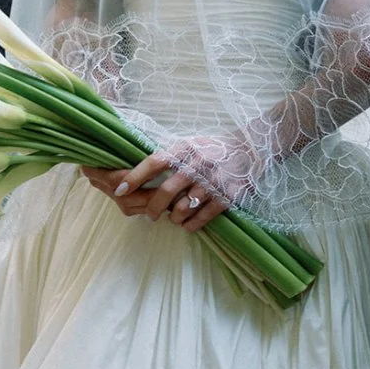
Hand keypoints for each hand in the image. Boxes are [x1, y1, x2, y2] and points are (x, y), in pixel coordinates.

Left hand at [83, 150, 229, 232]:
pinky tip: (187, 223)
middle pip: (166, 192)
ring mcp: (213, 181)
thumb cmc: (212, 149)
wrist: (250, 149)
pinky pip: (201, 218)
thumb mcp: (190, 144)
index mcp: (185, 149)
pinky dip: (190, 224)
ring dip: (173, 217)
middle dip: (153, 208)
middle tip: (150, 215)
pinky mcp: (227, 197)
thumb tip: (138, 173)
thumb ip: (169, 156)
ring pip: (183, 209)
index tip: (119, 190)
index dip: (135, 177)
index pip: (154, 162)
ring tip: (173, 216)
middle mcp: (198, 164)